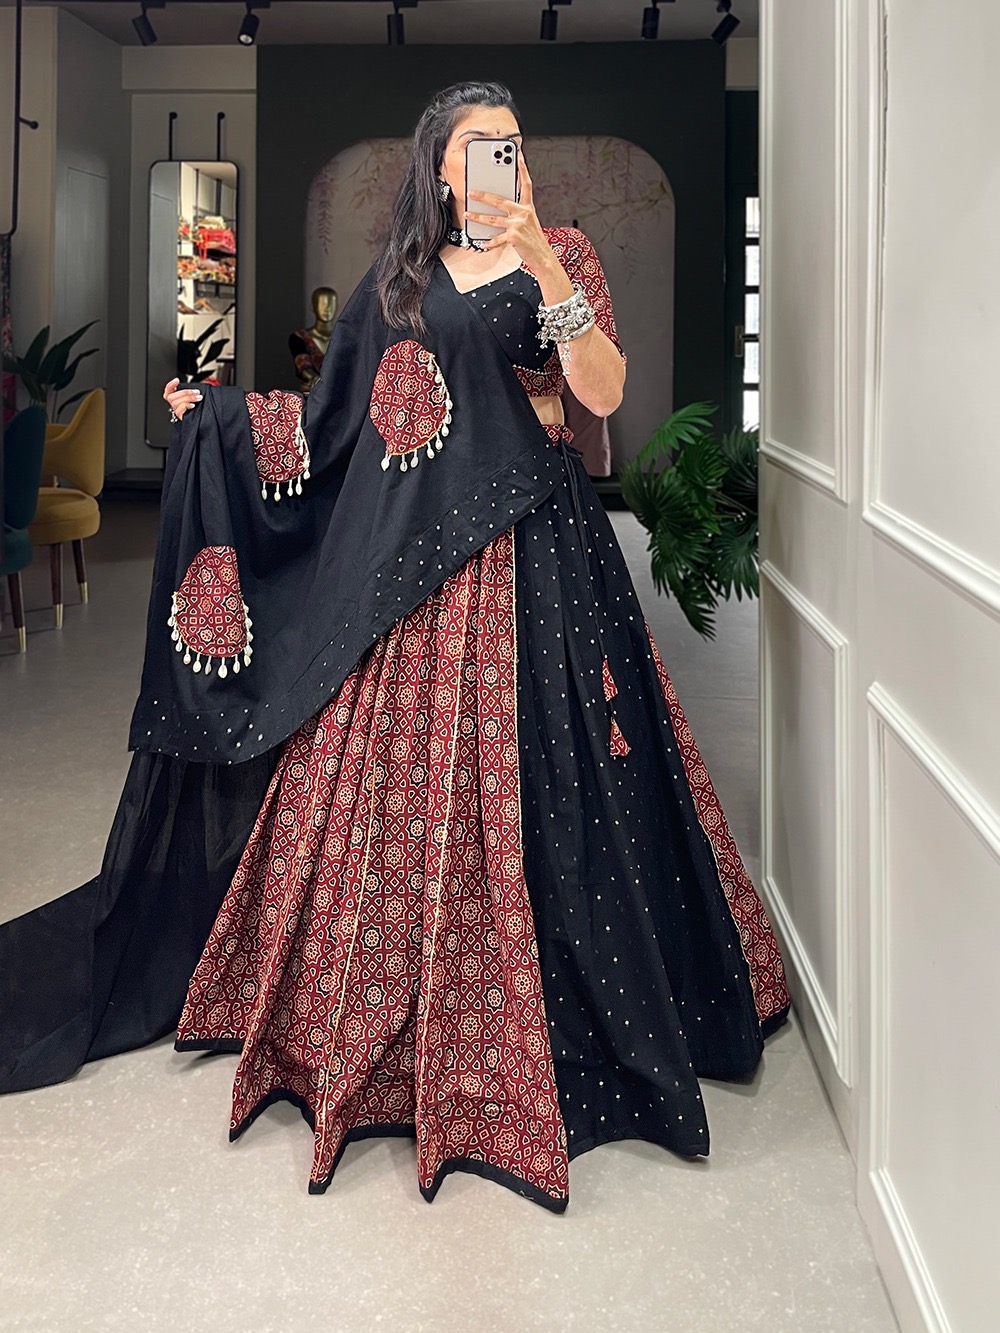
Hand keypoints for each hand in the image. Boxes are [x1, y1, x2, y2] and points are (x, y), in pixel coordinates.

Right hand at [163, 377, 202, 420]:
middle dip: (185, 392)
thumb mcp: (193, 395)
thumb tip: (194, 387)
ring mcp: (176, 409)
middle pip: (171, 397)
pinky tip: (193, 405)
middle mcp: (174, 403)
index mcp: (175, 396)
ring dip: (188, 398)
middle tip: (196, 392)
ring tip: (199, 398)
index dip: (171, 385)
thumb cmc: (196, 403)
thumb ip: (190, 389)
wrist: (200, 416)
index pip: (168, 390)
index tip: (177, 380)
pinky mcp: (180, 415)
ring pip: (176, 403)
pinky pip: (179, 411)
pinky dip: (186, 406)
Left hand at [464, 154, 553, 272]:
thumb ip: (517, 213)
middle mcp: (523, 213)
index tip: (518, 157)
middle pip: (500, 200)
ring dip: (478, 217)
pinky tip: (482, 243)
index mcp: (528, 207)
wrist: (542, 256)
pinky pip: (497, 239)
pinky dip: (489, 242)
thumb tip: (500, 210)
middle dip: (483, 196)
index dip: (523, 170)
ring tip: (468, 214)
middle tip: (471, 192)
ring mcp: (518, 225)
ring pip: (493, 219)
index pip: (526, 185)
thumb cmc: (534, 240)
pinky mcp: (513, 237)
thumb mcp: (529, 222)